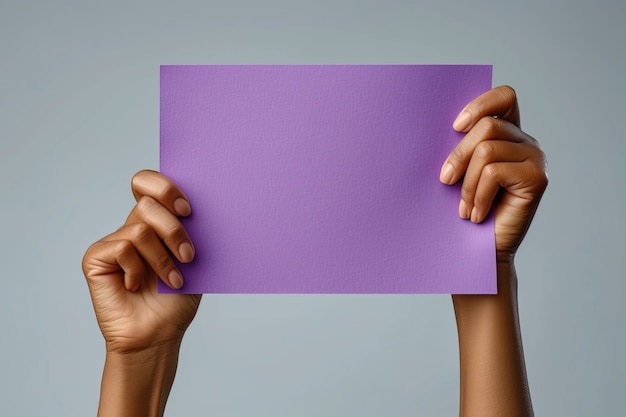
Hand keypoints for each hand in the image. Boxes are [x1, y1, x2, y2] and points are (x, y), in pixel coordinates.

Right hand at [82, 170, 200, 353]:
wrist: (159, 335)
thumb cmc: (177, 300)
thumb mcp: (191, 260)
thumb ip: (188, 231)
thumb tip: (194, 205)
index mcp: (155, 222)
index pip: (147, 183)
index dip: (165, 187)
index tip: (187, 209)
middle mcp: (132, 227)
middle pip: (148, 202)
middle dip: (174, 229)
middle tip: (188, 255)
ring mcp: (113, 242)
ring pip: (140, 228)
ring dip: (163, 258)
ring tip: (174, 281)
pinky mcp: (96, 258)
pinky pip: (122, 248)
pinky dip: (137, 269)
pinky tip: (136, 286)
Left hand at [439, 86, 547, 259]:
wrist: (480, 250)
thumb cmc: (466, 209)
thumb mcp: (461, 172)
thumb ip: (462, 147)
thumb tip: (439, 126)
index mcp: (509, 134)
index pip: (504, 97)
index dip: (480, 104)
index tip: (454, 127)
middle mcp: (526, 142)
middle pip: (488, 125)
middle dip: (458, 155)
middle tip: (444, 181)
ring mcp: (535, 158)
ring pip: (488, 150)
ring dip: (467, 183)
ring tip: (463, 207)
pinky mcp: (537, 178)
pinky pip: (494, 172)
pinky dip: (478, 195)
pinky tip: (476, 215)